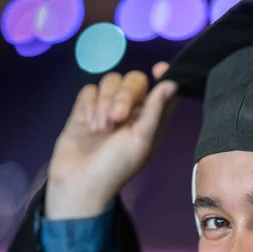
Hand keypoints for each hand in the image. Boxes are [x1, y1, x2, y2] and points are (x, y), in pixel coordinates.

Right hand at [45, 63, 177, 218]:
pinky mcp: (86, 109)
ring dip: (105, 102)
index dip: (164, 75)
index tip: (158, 69)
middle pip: (135, 80)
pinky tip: (89, 125)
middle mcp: (132, 111)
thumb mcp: (141, 140)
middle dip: (124, 95)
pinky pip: (90, 90)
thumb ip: (155, 110)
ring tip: (101, 129)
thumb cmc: (116, 167)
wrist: (80, 182)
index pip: (163, 88)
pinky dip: (90, 104)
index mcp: (152, 119)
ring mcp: (108, 108)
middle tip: (117, 119)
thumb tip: (172, 83)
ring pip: (111, 81)